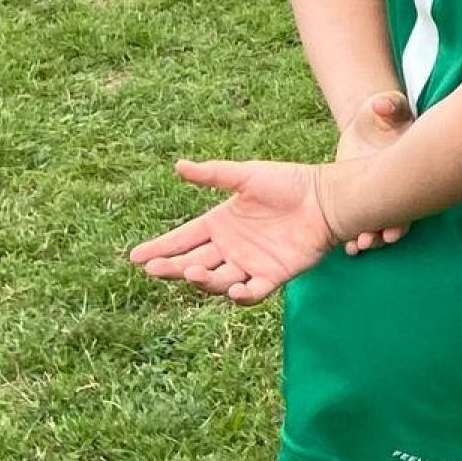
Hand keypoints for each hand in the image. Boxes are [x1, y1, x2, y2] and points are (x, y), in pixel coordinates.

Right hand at [129, 158, 336, 303]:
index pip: (183, 239)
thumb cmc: (289, 182)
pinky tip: (233, 289)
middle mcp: (231, 247)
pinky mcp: (273, 275)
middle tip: (154, 268)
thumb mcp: (247, 176)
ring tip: (190, 272)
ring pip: (217, 281)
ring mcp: (250, 264)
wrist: (326, 198)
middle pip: (193, 262)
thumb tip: (178, 166)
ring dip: (202, 280)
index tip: (135, 257)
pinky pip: (253, 292)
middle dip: (171, 267)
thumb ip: (214, 175)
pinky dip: (242, 294)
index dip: (160, 248)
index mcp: (220, 224)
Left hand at [335, 89, 414, 253]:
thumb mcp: (386, 108)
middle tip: (370, 241)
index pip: (412, 200)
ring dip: (369, 238)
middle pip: (397, 219)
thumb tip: (382, 104)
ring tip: (356, 246)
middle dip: (384, 233)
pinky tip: (346, 246)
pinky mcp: (363, 201)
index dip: (403, 217)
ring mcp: (381, 198)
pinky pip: (361, 222)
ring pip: (379, 224)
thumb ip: (389, 105)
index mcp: (409, 171)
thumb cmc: (382, 114)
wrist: (368, 126)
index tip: (392, 231)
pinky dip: (355, 235)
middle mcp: (399, 189)